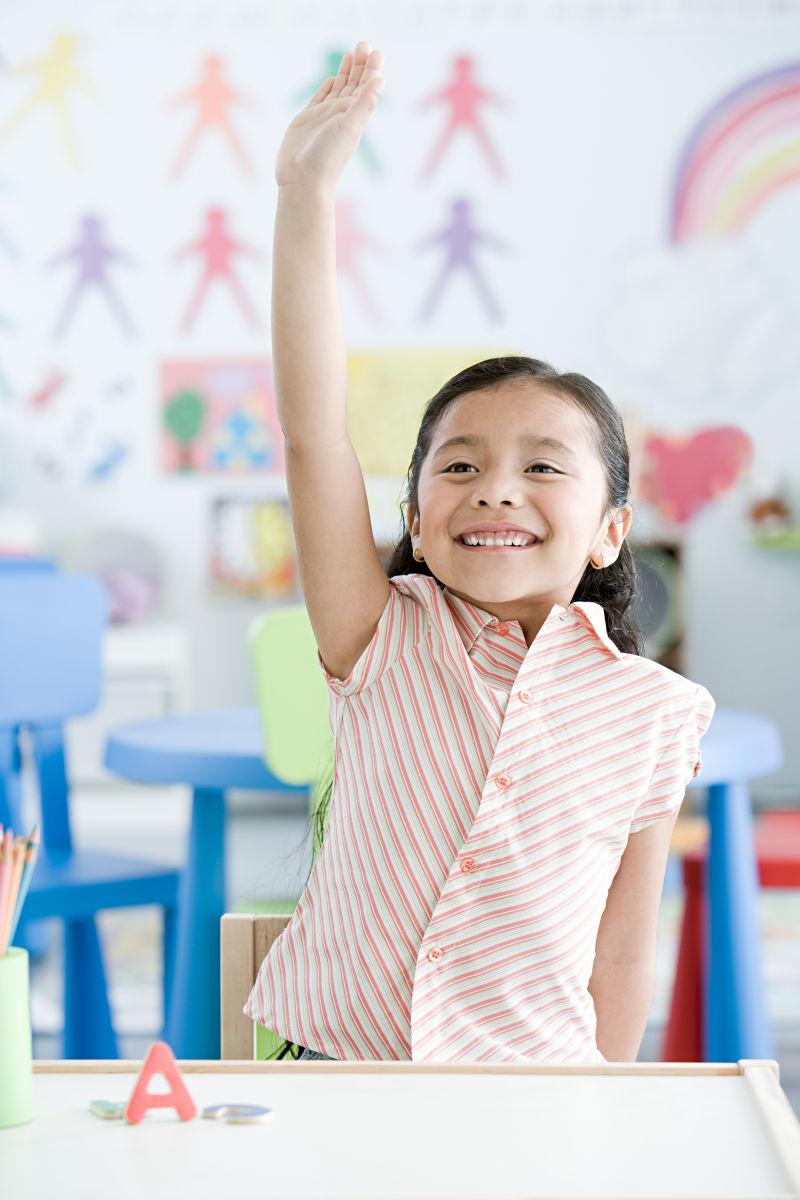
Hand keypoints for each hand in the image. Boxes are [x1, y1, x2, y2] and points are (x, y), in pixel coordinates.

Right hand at [275, 41, 384, 193]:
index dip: (372, 69)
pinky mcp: (307, 120)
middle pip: (354, 84)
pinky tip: (330, 79)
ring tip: (352, 53)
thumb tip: (381, 79)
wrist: (302, 179)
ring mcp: (324, 116)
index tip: (376, 52)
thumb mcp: (349, 127)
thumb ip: (365, 103)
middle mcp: (341, 114)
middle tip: (364, 44)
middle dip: (360, 64)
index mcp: (354, 114)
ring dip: (345, 72)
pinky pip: (320, 98)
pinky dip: (327, 88)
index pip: (367, 87)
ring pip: (338, 88)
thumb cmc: (327, 158)